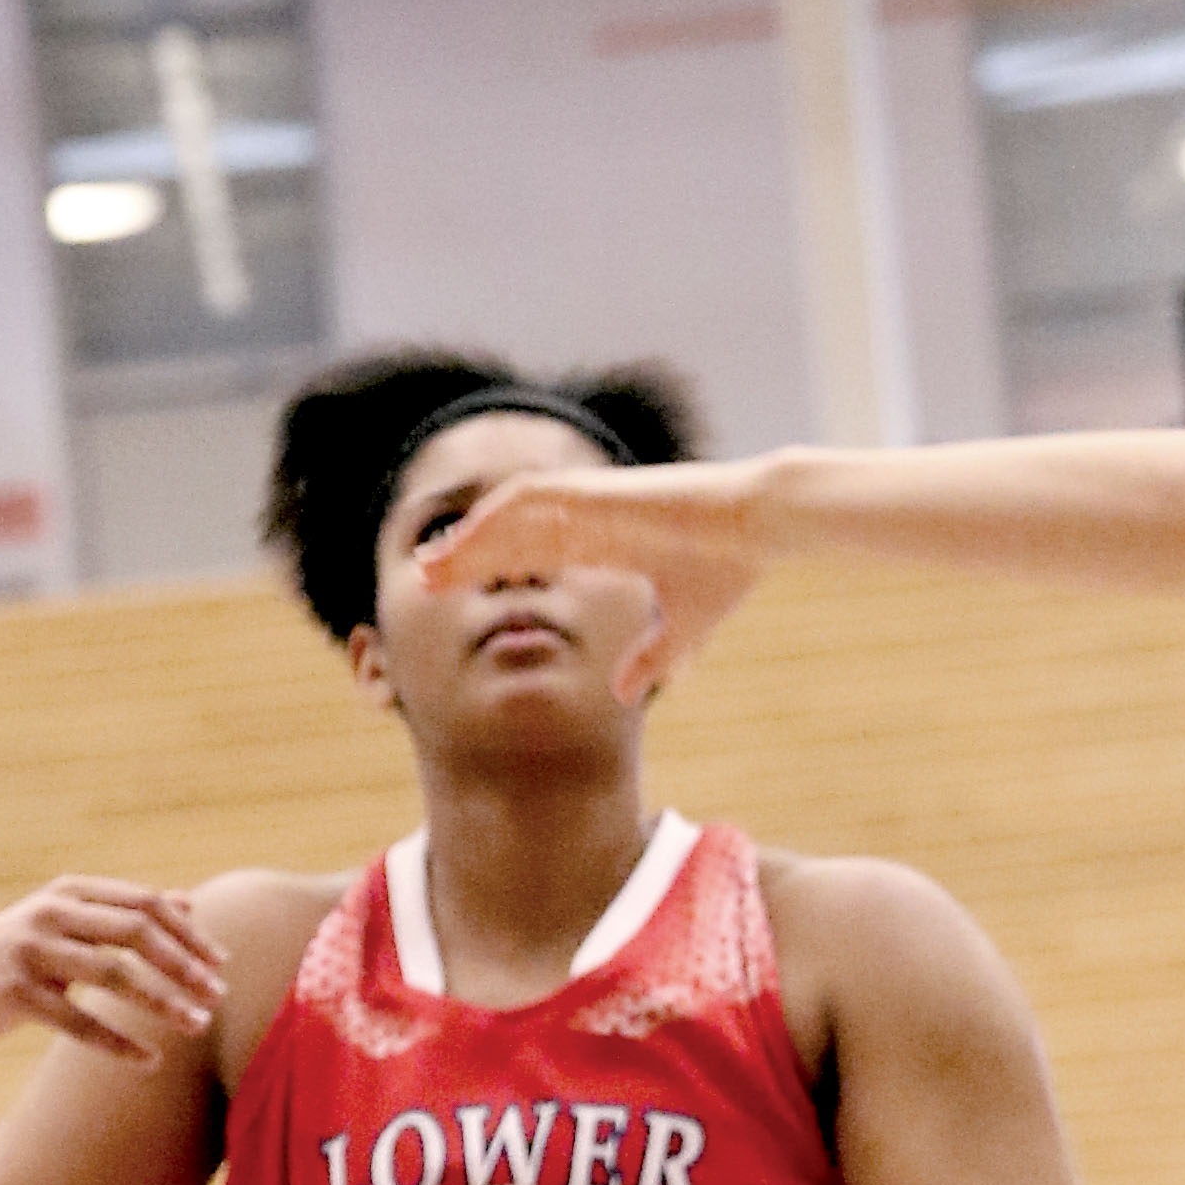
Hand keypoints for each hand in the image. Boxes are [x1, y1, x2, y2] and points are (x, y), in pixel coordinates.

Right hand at [0, 878, 226, 1069]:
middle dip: (183, 965)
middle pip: (134, 932)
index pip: (144, 904)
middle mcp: (50, 913)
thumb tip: (189, 904)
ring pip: (112, 975)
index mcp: (71, 891)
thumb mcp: (69, 923)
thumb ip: (125, 911)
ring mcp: (30, 951)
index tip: (222, 964)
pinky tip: (150, 1061)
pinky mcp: (15, 993)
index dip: (187, 934)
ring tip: (198, 1026)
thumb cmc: (23, 953)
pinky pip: (78, 1021)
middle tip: (218, 996)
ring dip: (162, 1002)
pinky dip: (118, 1043)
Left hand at [420, 460, 773, 702]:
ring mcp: (592, 502)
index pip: (533, 557)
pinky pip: (533, 496)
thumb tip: (622, 694)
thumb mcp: (684, 628)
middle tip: (424, 578)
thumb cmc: (730, 568)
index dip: (494, 571)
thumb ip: (652, 658)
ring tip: (433, 561)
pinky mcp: (599, 490)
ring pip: (512, 517)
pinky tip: (470, 534)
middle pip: (512, 537)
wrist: (760, 524)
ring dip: (472, 537)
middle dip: (467, 557)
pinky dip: (498, 513)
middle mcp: (591, 520)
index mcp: (605, 544)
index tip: (457, 593)